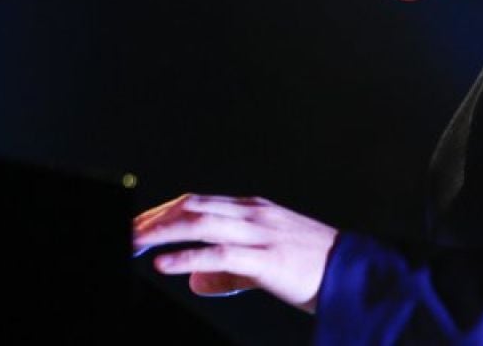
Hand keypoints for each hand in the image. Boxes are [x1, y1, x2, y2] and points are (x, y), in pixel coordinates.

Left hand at [132, 194, 337, 312]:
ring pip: (200, 222)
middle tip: (126, 231)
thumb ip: (229, 269)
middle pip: (192, 206)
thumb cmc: (315, 268)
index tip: (137, 225)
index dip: (163, 212)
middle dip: (154, 218)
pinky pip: (219, 254)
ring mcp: (260, 233)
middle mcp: (254, 214)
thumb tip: (194, 279)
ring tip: (134, 242)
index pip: (198, 202)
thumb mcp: (266, 263)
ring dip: (161, 232)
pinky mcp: (266, 258)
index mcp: (254, 209)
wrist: (357, 275)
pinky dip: (186, 256)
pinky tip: (162, 263)